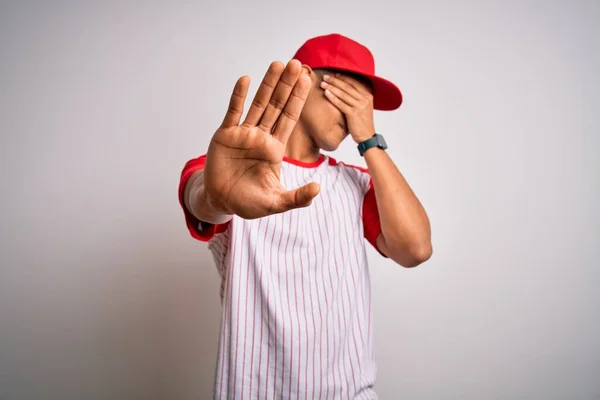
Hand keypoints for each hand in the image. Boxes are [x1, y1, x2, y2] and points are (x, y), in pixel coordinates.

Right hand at [203, 60, 318, 219]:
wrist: (221, 202)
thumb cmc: (249, 202)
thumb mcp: (276, 202)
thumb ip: (297, 198)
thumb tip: (318, 189)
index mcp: (275, 148)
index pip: (290, 119)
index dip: (298, 99)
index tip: (307, 79)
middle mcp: (261, 136)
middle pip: (277, 106)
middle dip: (286, 85)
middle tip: (296, 63)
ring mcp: (243, 134)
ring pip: (258, 104)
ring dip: (267, 84)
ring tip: (276, 64)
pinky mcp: (225, 136)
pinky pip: (233, 112)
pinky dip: (238, 96)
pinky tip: (245, 80)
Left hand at [320, 73, 375, 142]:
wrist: (367, 137)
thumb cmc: (362, 123)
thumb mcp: (364, 108)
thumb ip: (357, 98)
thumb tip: (346, 90)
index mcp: (368, 96)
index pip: (354, 82)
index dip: (343, 77)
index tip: (334, 74)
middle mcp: (365, 99)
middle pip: (348, 86)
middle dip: (335, 80)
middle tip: (325, 76)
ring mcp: (360, 106)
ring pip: (343, 93)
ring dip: (332, 87)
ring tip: (323, 83)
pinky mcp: (354, 113)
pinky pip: (341, 103)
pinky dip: (333, 97)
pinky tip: (326, 93)